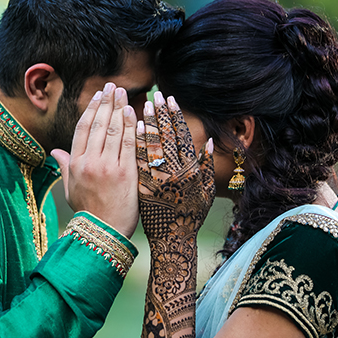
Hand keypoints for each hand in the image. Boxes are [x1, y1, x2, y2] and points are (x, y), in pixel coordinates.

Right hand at [51, 82, 138, 237]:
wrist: (103, 233)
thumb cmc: (88, 213)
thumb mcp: (70, 189)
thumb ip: (64, 166)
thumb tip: (54, 151)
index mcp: (75, 164)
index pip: (83, 129)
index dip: (91, 109)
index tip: (98, 96)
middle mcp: (90, 162)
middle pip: (99, 125)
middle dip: (106, 102)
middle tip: (113, 86)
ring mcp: (108, 167)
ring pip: (114, 130)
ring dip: (119, 109)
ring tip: (124, 94)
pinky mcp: (126, 173)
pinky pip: (130, 144)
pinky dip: (132, 127)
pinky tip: (135, 113)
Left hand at [136, 92, 214, 240]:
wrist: (173, 241)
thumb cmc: (192, 216)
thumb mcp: (206, 192)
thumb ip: (207, 166)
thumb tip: (209, 141)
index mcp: (191, 171)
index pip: (182, 137)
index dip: (174, 117)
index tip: (169, 100)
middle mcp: (174, 173)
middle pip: (164, 137)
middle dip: (157, 115)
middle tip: (152, 96)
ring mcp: (156, 180)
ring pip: (149, 147)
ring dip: (144, 125)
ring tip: (140, 106)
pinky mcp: (142, 188)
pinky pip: (136, 162)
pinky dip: (132, 145)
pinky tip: (128, 130)